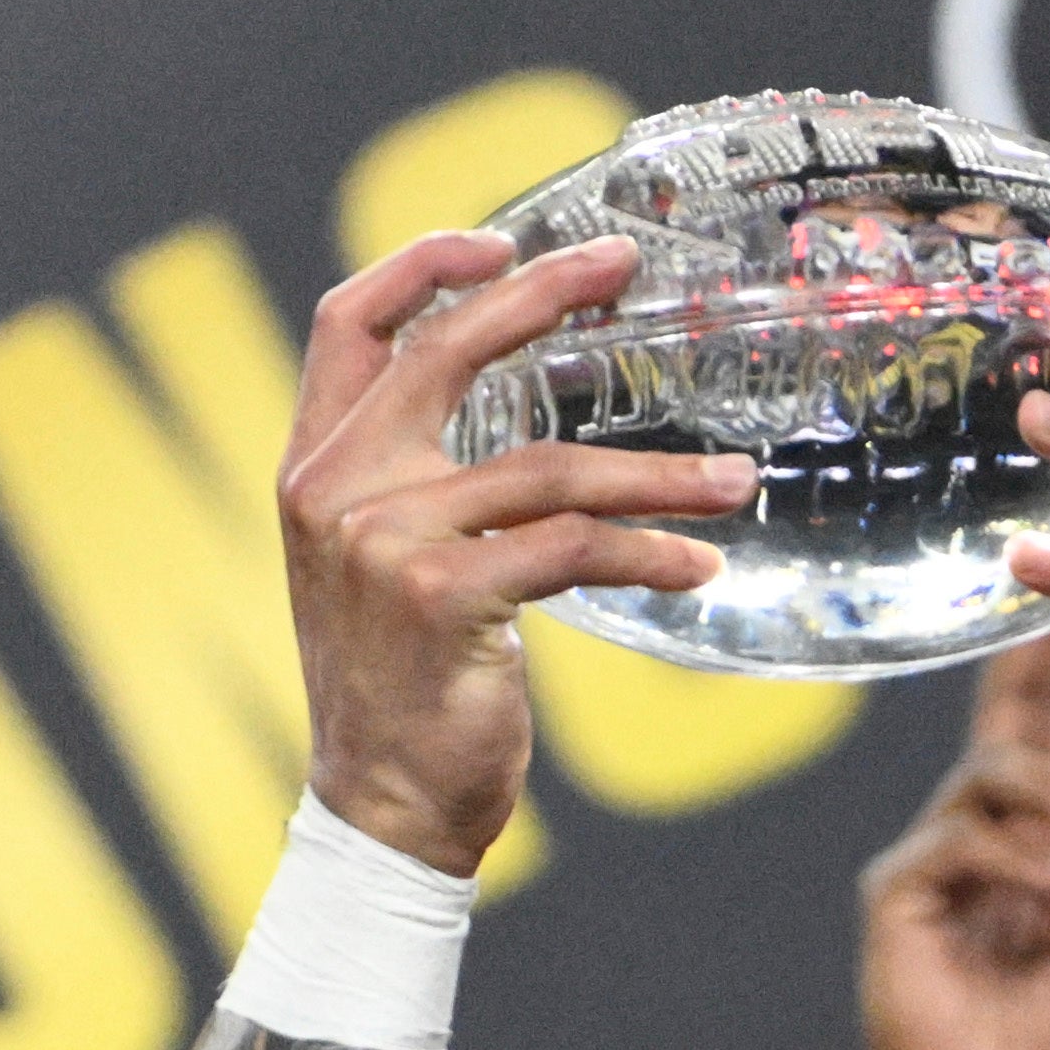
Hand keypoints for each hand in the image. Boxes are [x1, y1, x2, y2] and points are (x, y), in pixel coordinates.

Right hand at [279, 229, 755, 875]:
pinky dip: (649, 553)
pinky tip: (698, 565)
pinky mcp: (443, 596)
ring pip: (549, 470)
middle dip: (544, 294)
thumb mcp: (377, 568)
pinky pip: (573, 550)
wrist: (383, 810)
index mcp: (314, 469)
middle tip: (625, 269)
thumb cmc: (400, 691)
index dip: (422, 265)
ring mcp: (385, 542)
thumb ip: (412, 488)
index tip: (503, 239)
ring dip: (658, 475)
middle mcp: (335, 491)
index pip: (349, 325)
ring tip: (735, 481)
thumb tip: (518, 431)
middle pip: (448, 352)